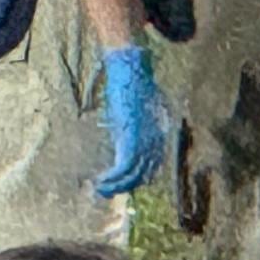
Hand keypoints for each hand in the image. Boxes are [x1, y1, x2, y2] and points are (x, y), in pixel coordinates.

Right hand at [94, 43, 168, 199]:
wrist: (130, 68)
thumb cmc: (131, 84)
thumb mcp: (137, 108)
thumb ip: (137, 125)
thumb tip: (124, 137)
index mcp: (159, 134)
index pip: (152, 166)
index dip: (137, 178)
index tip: (121, 183)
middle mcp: (156, 140)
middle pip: (144, 174)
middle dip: (125, 186)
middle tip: (107, 190)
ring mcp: (145, 139)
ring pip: (133, 175)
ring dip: (116, 186)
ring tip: (100, 189)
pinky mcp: (132, 137)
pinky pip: (124, 167)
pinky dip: (113, 178)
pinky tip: (100, 182)